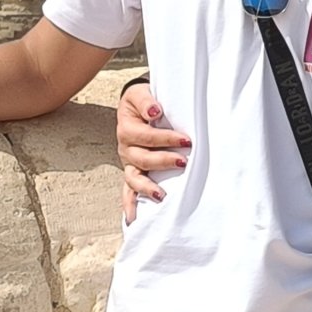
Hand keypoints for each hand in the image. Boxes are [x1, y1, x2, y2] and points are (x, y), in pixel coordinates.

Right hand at [116, 79, 189, 217]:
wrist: (138, 104)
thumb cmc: (144, 100)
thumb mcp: (142, 92)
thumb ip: (147, 100)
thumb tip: (155, 110)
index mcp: (127, 128)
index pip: (147, 136)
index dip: (166, 138)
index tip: (187, 140)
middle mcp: (125, 148)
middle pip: (142, 159)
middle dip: (163, 161)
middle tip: (184, 161)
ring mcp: (128, 162)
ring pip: (134, 178)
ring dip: (147, 187)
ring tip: (160, 195)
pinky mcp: (132, 172)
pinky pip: (128, 191)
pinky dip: (129, 204)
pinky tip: (133, 218)